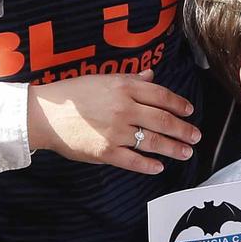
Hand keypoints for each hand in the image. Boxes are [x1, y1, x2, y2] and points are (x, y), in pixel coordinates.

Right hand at [28, 71, 199, 173]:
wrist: (44, 115)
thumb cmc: (72, 95)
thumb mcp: (102, 79)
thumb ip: (130, 80)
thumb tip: (151, 76)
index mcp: (123, 87)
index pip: (160, 95)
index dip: (178, 104)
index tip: (189, 111)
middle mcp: (124, 108)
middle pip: (162, 120)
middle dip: (183, 129)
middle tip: (196, 136)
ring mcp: (115, 132)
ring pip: (152, 141)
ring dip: (173, 148)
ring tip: (186, 152)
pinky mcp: (105, 152)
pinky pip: (133, 160)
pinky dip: (148, 164)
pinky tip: (159, 166)